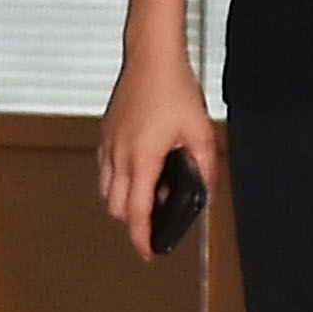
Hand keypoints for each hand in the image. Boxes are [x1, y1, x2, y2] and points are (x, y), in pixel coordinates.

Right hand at [95, 51, 218, 260]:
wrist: (151, 59)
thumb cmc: (174, 90)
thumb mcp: (201, 131)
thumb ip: (205, 166)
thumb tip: (207, 190)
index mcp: (142, 159)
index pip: (137, 211)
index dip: (142, 237)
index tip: (148, 252)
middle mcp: (118, 156)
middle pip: (117, 208)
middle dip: (134, 222)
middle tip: (155, 226)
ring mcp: (108, 145)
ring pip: (107, 191)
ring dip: (124, 203)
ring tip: (152, 200)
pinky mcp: (105, 135)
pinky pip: (105, 171)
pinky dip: (119, 182)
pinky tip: (141, 174)